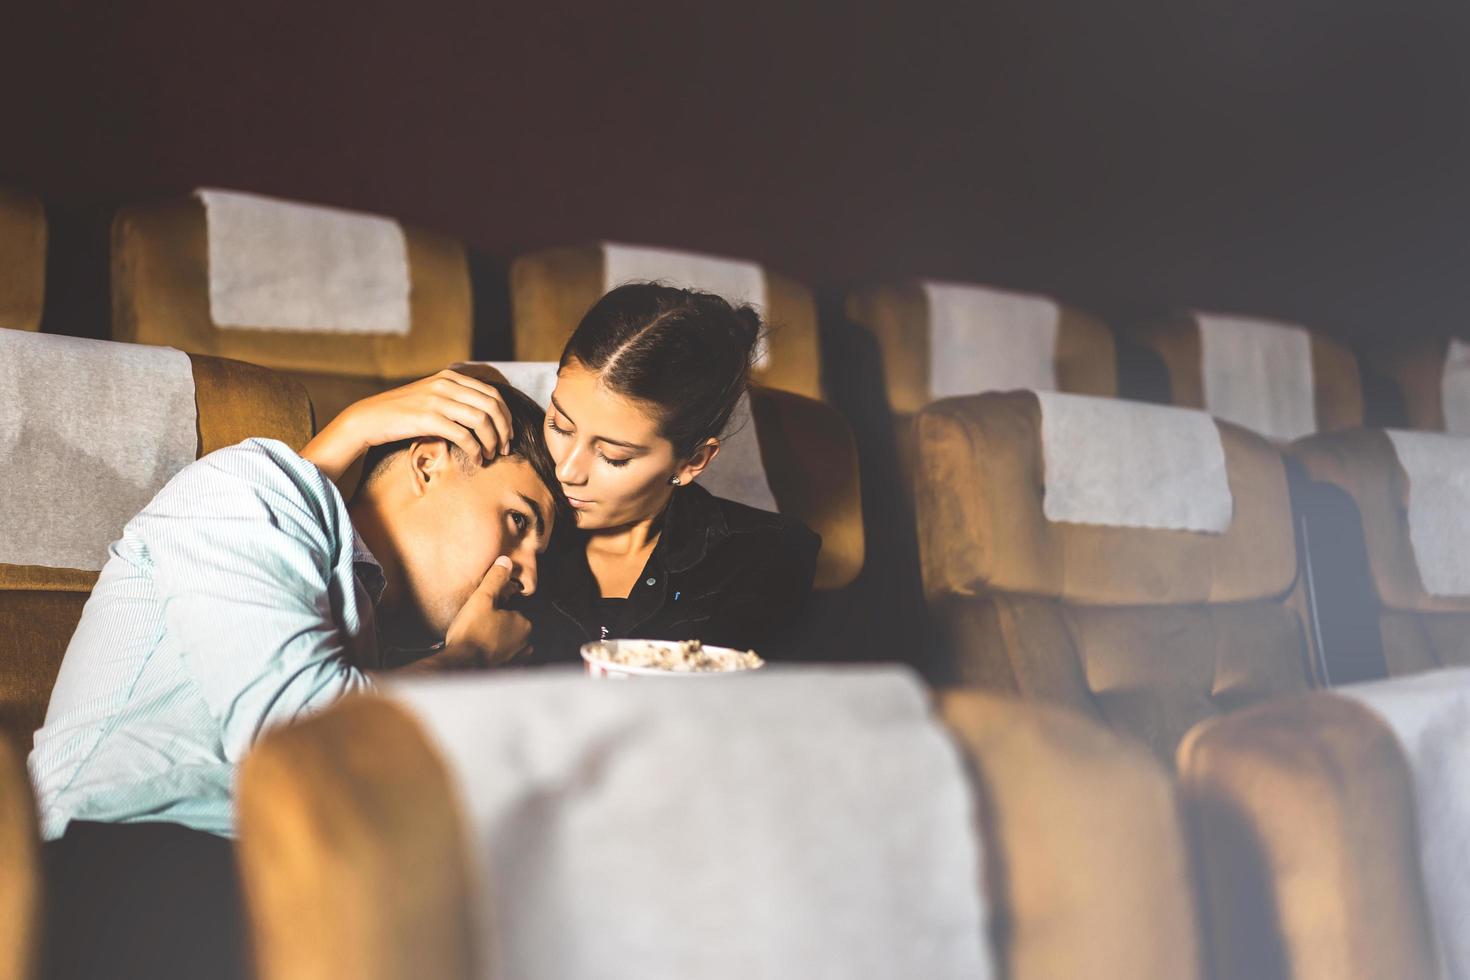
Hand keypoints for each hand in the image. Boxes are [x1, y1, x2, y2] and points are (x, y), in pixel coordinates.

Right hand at [302, 369, 514, 483]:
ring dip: (492, 441)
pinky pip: (464, 435)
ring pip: (481, 420)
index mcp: (450, 377)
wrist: (370, 418)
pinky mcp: (428, 419)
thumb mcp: (432, 395)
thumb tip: (485, 414)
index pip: (492, 393)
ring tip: (491, 456)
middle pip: (492, 406)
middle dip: (504, 430)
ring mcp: (437, 400)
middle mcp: (446, 384)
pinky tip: (476, 459)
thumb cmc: (403, 412)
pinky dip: (475, 450)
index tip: (508, 434)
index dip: (506, 416)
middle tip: (505, 448)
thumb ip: (455, 397)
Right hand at [441, 556, 532, 667]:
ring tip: (478, 644)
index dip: (495, 613)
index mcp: (523, 624)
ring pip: (508, 647)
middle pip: (511, 630)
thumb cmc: (472, 632)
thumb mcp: (482, 598)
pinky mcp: (507, 674)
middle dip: (497, 629)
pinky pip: (503, 663)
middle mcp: (525, 644)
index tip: (481, 617)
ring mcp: (517, 661)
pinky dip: (495, 660)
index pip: (512, 613)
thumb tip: (506, 561)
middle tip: (477, 629)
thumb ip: (495, 579)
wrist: (462, 666)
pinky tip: (480, 658)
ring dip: (497, 645)